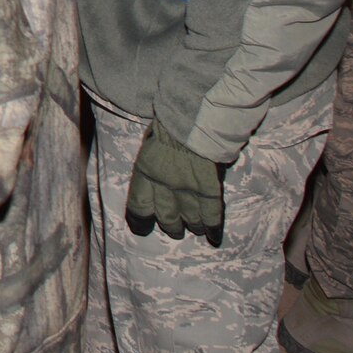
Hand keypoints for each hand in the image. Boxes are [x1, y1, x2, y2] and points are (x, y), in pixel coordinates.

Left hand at [125, 119, 226, 246]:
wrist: (195, 116)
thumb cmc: (172, 124)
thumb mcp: (151, 143)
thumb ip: (153, 166)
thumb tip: (157, 181)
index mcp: (145, 172)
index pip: (138, 207)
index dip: (140, 221)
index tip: (142, 228)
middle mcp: (164, 185)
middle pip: (166, 218)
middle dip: (171, 227)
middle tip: (175, 229)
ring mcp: (188, 189)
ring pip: (190, 220)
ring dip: (193, 226)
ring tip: (195, 227)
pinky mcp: (210, 190)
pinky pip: (212, 216)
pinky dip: (213, 228)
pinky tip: (214, 237)